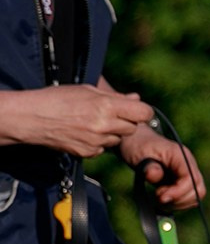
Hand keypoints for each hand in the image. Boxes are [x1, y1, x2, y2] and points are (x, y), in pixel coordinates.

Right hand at [0, 81, 154, 157]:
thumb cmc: (57, 99)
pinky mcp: (87, 153)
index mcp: (106, 106)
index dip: (141, 111)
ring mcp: (96, 141)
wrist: (31, 118)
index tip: (136, 110)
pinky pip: (102, 149)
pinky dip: (97, 143)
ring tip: (92, 123)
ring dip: (111, 133)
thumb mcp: (87, 90)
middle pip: (132, 128)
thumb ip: (115, 97)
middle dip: (125, 122)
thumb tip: (136, 99)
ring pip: (118, 140)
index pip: (144, 113)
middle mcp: (104, 125)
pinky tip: (83, 133)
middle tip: (109, 115)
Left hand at [122, 128, 204, 210]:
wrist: (137, 141)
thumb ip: (148, 166)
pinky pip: (190, 197)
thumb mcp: (138, 154)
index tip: (161, 198)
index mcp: (181, 156)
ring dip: (179, 203)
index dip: (178, 192)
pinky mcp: (184, 181)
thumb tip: (154, 176)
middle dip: (179, 199)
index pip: (191, 179)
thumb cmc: (138, 146)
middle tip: (158, 198)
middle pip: (198, 189)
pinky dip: (178, 203)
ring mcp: (189, 173)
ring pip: (196, 195)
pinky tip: (163, 199)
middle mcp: (189, 165)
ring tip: (159, 199)